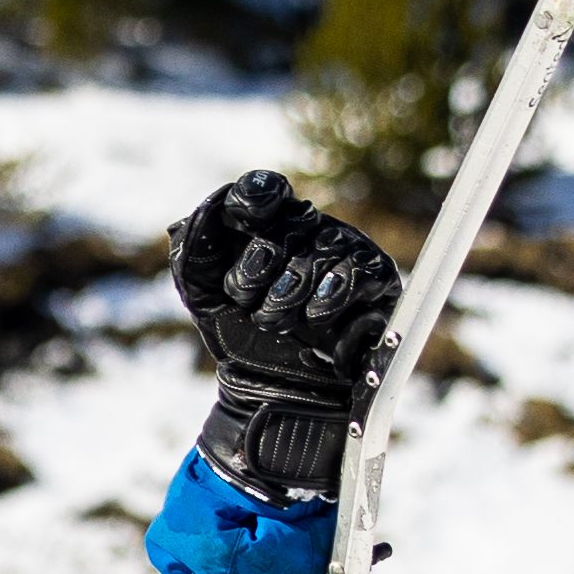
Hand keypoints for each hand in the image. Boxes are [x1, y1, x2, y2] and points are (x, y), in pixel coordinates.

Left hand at [175, 171, 400, 503]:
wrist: (267, 384)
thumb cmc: (233, 329)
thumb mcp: (198, 285)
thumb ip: (196, 239)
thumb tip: (216, 202)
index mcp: (266, 220)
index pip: (263, 188)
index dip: (251, 202)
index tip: (240, 223)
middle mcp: (310, 227)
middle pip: (288, 224)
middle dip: (255, 273)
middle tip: (246, 302)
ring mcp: (346, 250)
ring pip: (320, 251)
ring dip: (286, 297)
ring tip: (275, 322)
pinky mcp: (378, 278)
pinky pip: (356, 274)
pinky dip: (326, 302)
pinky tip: (315, 320)